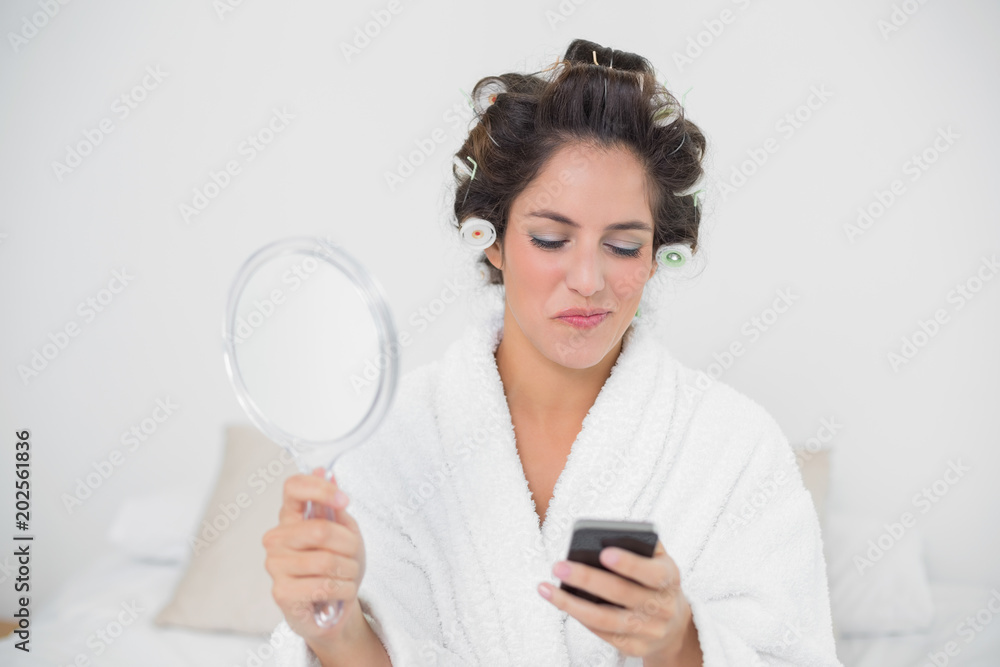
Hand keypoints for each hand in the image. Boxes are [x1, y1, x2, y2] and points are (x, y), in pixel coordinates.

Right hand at [262, 467, 365, 643]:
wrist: (334, 606)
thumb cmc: (337, 566)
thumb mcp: (345, 532)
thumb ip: (334, 506)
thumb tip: (325, 471)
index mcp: (290, 517)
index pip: (293, 487)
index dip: (320, 489)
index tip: (344, 500)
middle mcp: (276, 538)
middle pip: (320, 529)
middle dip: (349, 545)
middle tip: (353, 557)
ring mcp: (275, 565)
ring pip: (326, 561)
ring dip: (349, 571)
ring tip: (346, 576)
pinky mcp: (281, 592)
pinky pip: (324, 585)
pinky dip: (344, 589)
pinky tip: (339, 592)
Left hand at [538, 540, 697, 661]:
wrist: (674, 624)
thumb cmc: (655, 581)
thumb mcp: (658, 560)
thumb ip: (640, 545)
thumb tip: (608, 536)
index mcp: (669, 579)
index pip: (652, 572)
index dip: (629, 564)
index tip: (604, 553)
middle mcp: (662, 607)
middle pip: (621, 594)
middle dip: (587, 579)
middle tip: (559, 566)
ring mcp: (649, 631)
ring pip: (605, 619)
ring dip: (571, 604)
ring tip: (546, 588)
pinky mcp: (634, 648)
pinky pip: (602, 634)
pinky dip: (579, 617)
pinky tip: (561, 602)